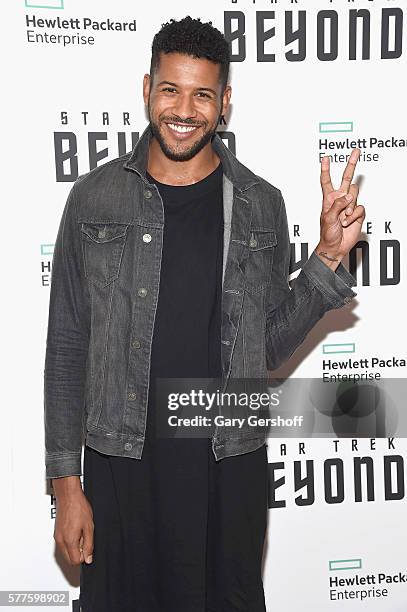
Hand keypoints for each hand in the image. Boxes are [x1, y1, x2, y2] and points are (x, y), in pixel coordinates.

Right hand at [53, 487, 93, 565]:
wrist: (68, 496)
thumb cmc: (78, 507)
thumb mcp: (89, 527)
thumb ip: (89, 544)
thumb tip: (88, 558)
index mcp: (69, 540)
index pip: (75, 561)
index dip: (84, 556)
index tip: (88, 547)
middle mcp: (60, 541)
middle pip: (69, 559)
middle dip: (78, 553)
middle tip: (84, 539)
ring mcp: (57, 537)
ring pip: (65, 552)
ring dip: (74, 547)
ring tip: (80, 532)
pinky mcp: (56, 533)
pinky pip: (62, 544)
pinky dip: (69, 541)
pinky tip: (75, 530)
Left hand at [317, 148, 365, 264]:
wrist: (335, 247)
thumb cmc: (327, 234)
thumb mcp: (327, 218)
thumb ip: (337, 204)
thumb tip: (348, 196)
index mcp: (328, 199)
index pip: (326, 181)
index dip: (326, 169)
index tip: (326, 158)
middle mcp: (339, 200)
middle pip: (346, 178)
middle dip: (351, 164)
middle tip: (355, 152)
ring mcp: (349, 206)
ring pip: (355, 194)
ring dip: (349, 206)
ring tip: (344, 217)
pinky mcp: (357, 213)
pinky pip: (360, 207)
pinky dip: (354, 215)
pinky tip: (349, 221)